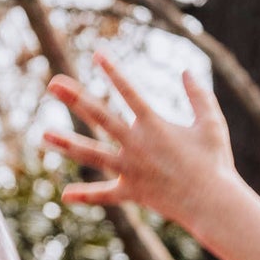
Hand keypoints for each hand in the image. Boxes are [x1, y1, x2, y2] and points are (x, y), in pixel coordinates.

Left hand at [42, 49, 237, 231]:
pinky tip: (65, 195)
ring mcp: (132, 169)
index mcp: (154, 125)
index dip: (113, 72)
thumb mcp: (212, 124)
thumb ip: (199, 96)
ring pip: (93, 154)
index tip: (97, 54)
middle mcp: (137, 145)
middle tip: (52, 84)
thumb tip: (186, 71)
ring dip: (67, 144)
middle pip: (100, 117)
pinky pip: (106, 195)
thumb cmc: (216, 164)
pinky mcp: (133, 192)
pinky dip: (87, 196)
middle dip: (75, 98)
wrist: (214, 204)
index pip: (129, 92)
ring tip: (43, 135)